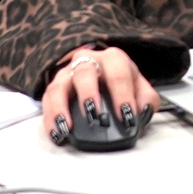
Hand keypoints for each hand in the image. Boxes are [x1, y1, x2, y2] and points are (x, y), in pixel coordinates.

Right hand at [42, 45, 157, 144]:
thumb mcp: (138, 86)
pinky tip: (56, 133)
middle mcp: (88, 61)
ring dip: (62, 107)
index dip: (122, 95)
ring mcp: (68, 73)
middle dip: (88, 94)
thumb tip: (143, 112)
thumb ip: (146, 99)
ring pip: (59, 86)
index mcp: (113, 59)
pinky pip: (47, 101)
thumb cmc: (119, 80)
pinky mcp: (54, 87)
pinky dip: (49, 119)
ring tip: (67, 127)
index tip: (126, 115)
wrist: (100, 70)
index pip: (118, 73)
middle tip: (94, 116)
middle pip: (84, 72)